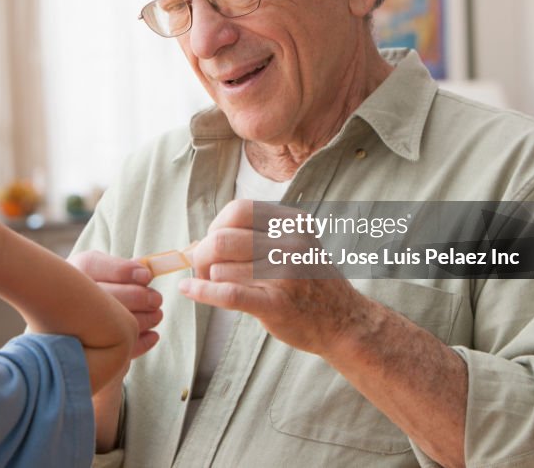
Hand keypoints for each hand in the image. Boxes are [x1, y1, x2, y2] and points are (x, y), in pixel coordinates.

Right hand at [69, 250, 162, 358]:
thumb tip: (147, 271)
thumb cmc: (97, 286)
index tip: (147, 276)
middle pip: (106, 296)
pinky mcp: (87, 350)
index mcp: (75, 270)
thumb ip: (123, 267)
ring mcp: (73, 325)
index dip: (123, 270)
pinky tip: (152, 335)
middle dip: (140, 297)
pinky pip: (115, 349)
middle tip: (157, 299)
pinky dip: (140, 343)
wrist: (72, 316)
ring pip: (113, 324)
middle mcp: (68, 295)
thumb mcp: (105, 268)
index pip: (93, 265)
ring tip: (157, 315)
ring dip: (144, 319)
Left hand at [179, 199, 366, 356]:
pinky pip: (228, 293)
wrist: (345, 322)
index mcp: (293, 223)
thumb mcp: (295, 245)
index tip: (212, 243)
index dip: (216, 226)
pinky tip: (188, 289)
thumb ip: (256, 236)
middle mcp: (291, 243)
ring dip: (210, 279)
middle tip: (202, 268)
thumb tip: (199, 242)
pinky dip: (202, 292)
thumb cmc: (310, 283)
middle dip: (202, 254)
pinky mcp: (277, 304)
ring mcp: (285, 274)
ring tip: (216, 286)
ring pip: (221, 268)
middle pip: (223, 239)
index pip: (238, 210)